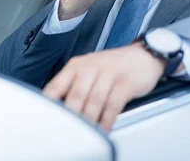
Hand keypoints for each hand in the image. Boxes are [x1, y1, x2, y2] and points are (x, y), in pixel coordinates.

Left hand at [43, 42, 164, 130]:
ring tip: (86, 134)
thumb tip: (58, 110)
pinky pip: (113, 104)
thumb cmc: (114, 66)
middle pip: (75, 95)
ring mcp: (109, 73)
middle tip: (66, 131)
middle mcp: (91, 67)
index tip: (45, 119)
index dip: (48, 104)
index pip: (56, 86)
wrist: (145, 55)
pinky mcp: (125, 82)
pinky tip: (104, 128)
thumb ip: (74, 86)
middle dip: (70, 116)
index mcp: (77, 65)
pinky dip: (107, 119)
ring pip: (94, 101)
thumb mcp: (90, 69)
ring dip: (90, 120)